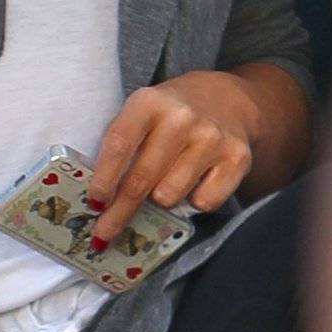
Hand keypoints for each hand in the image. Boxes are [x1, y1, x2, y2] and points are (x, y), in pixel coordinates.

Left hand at [87, 72, 259, 245]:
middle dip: (119, 212)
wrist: (228, 99)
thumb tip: (100, 200)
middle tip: (104, 232)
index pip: (119, 146)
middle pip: (142, 179)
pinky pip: (203, 202)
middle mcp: (182, 117)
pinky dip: (194, 201)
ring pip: (170, 196)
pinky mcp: (237, 158)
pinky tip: (194, 182)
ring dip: (161, 199)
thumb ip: (122, 146)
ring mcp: (212, 138)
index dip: (104, 180)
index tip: (94, 204)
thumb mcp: (141, 114)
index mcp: (149, 102)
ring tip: (163, 184)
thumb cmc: (171, 115)